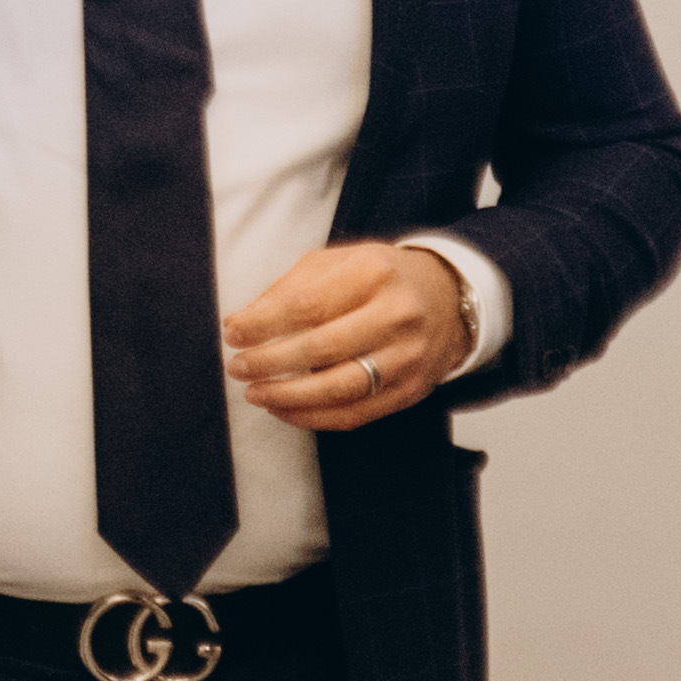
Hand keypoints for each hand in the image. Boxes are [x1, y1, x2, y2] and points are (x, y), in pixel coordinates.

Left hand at [225, 241, 467, 430]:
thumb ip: (289, 288)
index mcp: (373, 273)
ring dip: (288, 397)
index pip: (307, 304)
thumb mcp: (337, 262)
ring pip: (340, 388)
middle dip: (270, 362)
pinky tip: (284, 410)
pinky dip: (313, 417)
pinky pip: (355, 414)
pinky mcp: (410, 391)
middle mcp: (396, 315)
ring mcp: (407, 357)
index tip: (233, 332)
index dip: (263, 324)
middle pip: (322, 348)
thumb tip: (242, 323)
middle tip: (238, 367)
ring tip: (256, 393)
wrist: (448, 299)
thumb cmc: (380, 278)